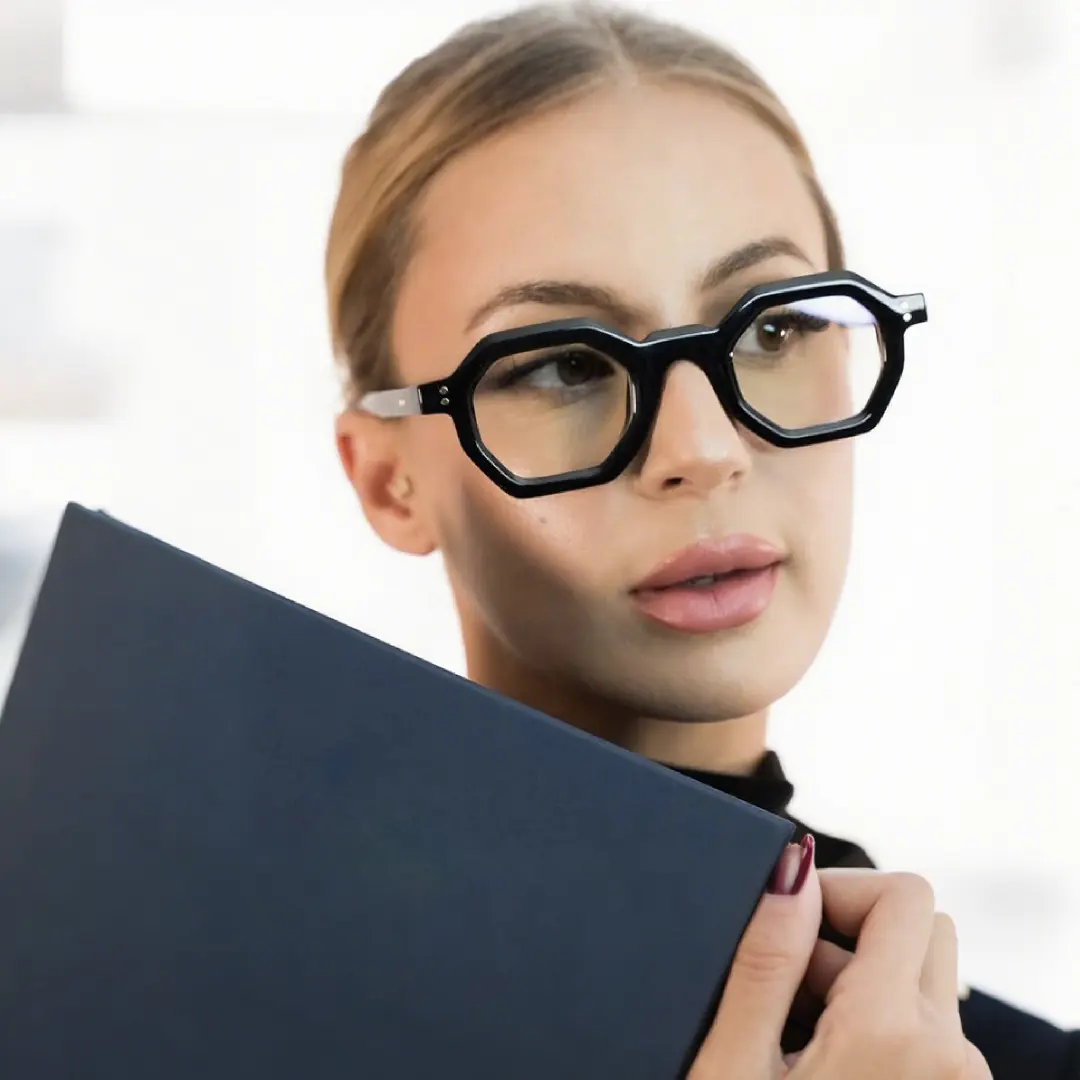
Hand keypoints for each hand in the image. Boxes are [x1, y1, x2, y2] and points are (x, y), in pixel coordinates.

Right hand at [687, 839, 991, 1078]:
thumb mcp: (733, 1064)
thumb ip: (764, 963)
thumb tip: (791, 870)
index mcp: (893, 1031)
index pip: (905, 893)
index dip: (838, 887)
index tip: (784, 918)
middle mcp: (947, 1053)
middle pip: (918, 929)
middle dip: (846, 933)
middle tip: (783, 980)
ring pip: (919, 979)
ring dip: (858, 980)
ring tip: (790, 1032)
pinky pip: (924, 1028)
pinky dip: (877, 1022)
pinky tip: (819, 1061)